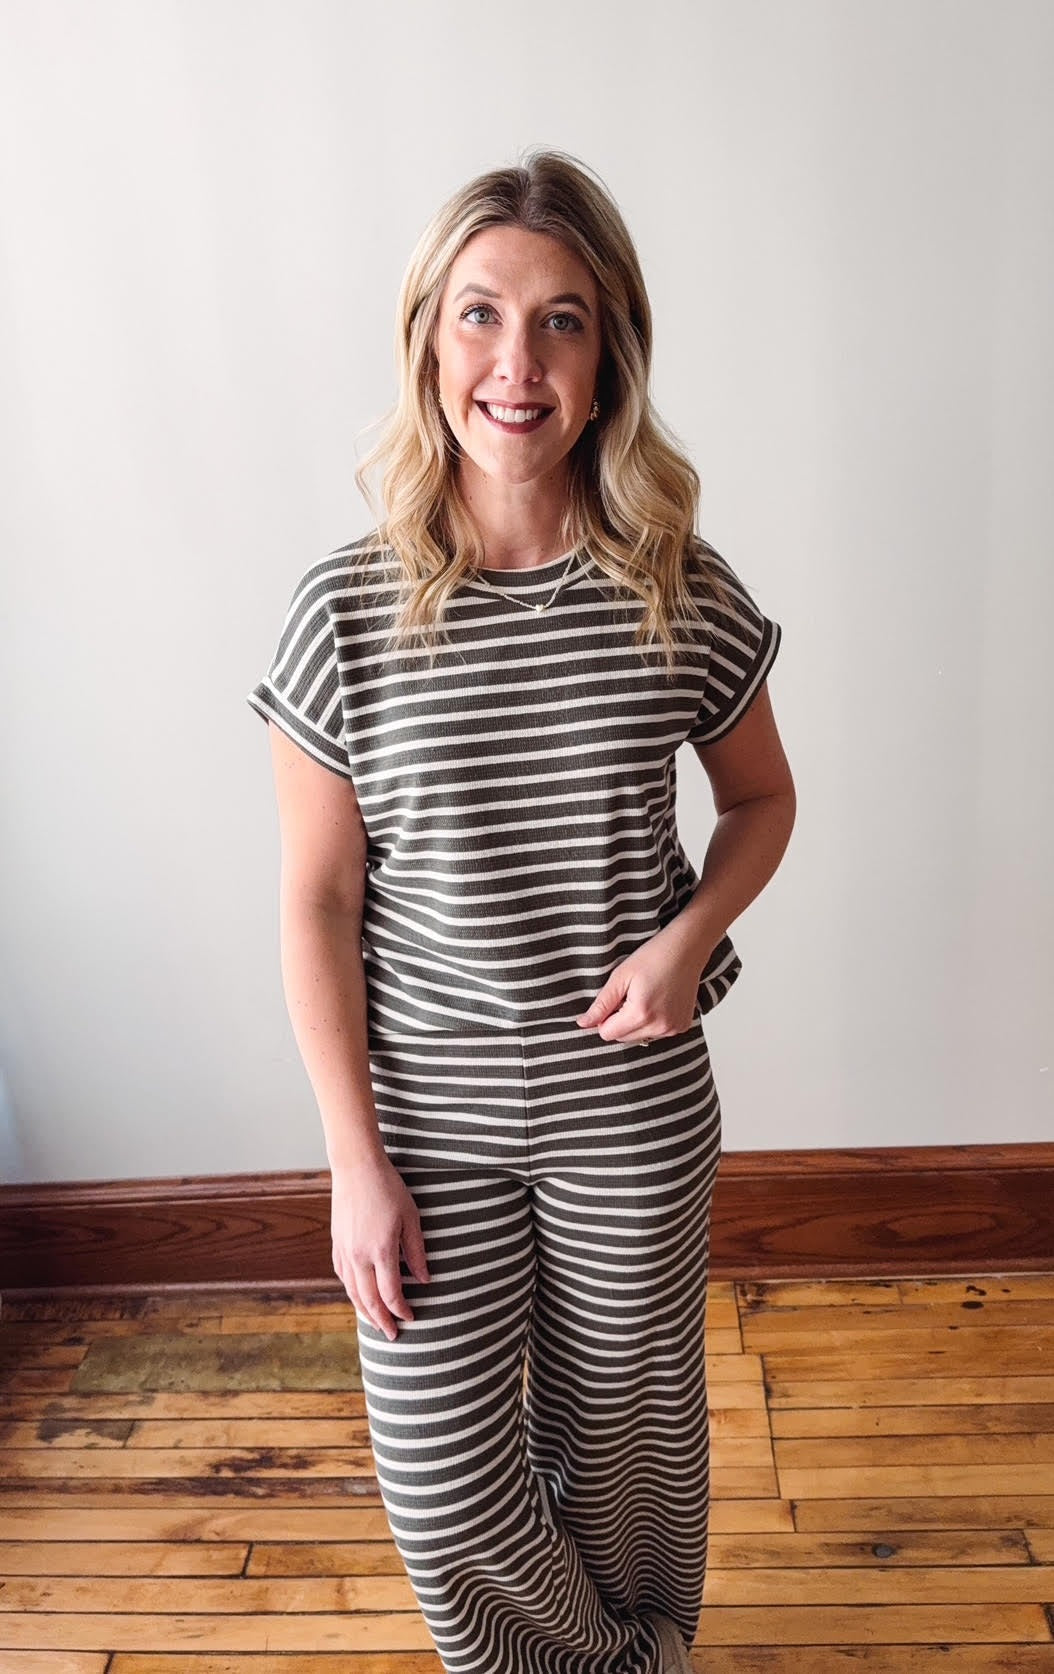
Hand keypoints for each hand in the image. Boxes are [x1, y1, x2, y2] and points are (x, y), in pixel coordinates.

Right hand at [330, 1154, 430, 1340]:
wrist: (356, 1168)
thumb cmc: (388, 1188)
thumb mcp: (411, 1218)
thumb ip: (416, 1252)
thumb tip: (424, 1280)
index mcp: (381, 1250)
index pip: (391, 1294)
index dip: (401, 1310)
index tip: (411, 1317)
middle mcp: (359, 1256)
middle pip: (369, 1300)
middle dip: (382, 1321)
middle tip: (392, 1335)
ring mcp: (345, 1251)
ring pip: (352, 1293)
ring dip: (365, 1312)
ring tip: (376, 1324)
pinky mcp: (337, 1244)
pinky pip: (343, 1277)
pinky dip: (352, 1293)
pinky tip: (359, 1297)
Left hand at [575, 924, 708, 1043]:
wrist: (686, 949)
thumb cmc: (653, 957)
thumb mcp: (620, 977)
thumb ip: (601, 1004)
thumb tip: (583, 1023)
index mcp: (641, 1014)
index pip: (607, 1034)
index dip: (604, 1018)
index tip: (613, 1000)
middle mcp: (659, 1026)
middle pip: (623, 1039)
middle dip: (620, 1021)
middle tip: (630, 995)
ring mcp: (673, 1028)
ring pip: (640, 1037)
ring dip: (636, 1023)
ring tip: (645, 996)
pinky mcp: (682, 1026)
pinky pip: (656, 1033)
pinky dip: (652, 1022)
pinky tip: (658, 1001)